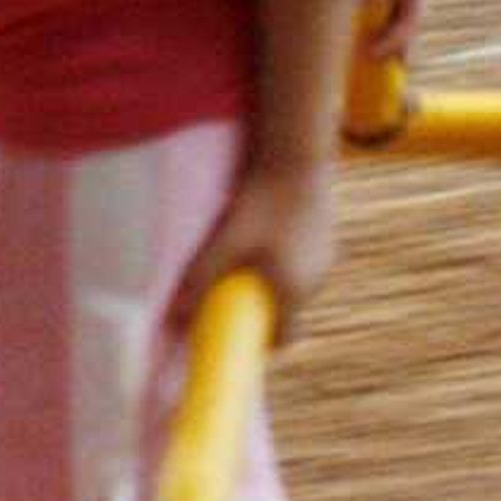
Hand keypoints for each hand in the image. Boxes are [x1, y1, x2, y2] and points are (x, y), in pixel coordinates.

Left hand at [171, 152, 336, 345]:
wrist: (299, 158)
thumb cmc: (263, 202)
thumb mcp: (226, 241)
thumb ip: (201, 278)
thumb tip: (174, 313)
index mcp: (293, 291)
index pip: (282, 338)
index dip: (259, 342)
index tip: (235, 334)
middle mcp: (315, 281)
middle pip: (286, 311)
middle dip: (259, 308)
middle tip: (230, 293)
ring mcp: (324, 258)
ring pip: (293, 284)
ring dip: (271, 280)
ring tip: (245, 258)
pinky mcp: (326, 237)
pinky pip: (301, 260)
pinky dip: (283, 258)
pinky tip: (265, 234)